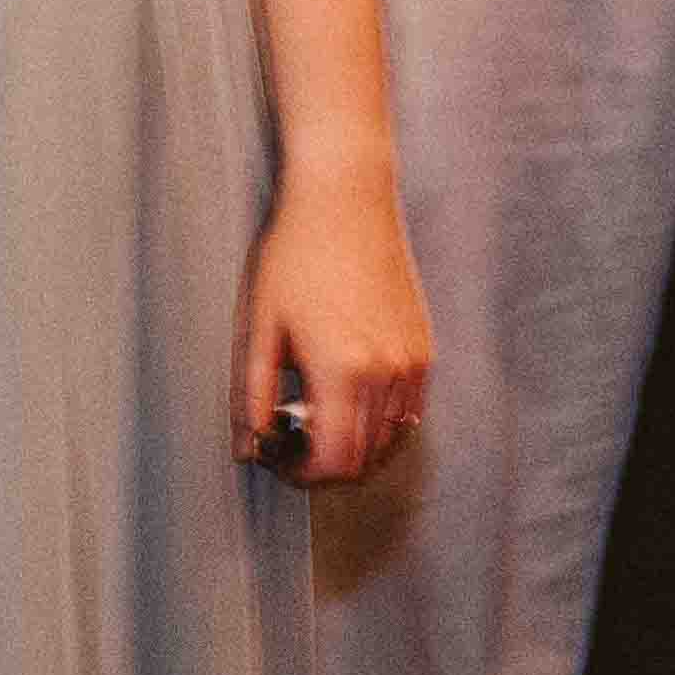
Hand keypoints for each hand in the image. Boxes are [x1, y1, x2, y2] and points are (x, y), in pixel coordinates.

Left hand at [237, 166, 428, 486]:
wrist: (346, 197)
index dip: (304, 476)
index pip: (335, 463)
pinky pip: (409, 409)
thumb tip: (249, 449)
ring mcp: (413, 361)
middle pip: (365, 458)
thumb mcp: (261, 326)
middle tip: (292, 440)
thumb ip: (254, 396)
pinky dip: (381, 420)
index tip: (280, 462)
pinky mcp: (425, 346)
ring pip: (390, 438)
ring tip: (318, 413)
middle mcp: (388, 373)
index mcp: (343, 371)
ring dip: (355, 444)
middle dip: (326, 464)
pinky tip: (349, 394)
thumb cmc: (296, 254)